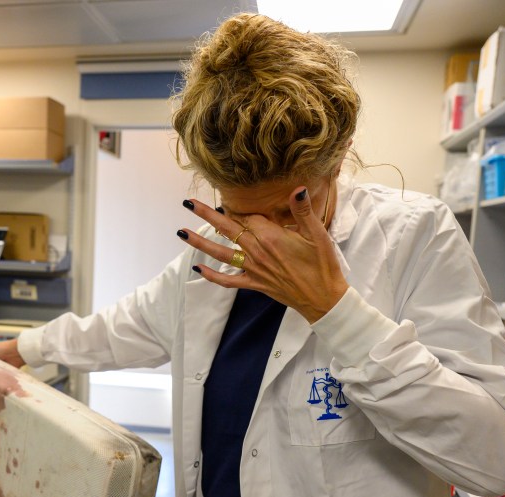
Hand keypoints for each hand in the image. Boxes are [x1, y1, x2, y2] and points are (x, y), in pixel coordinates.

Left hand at [178, 186, 347, 322]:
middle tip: (188, 202)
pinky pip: (228, 281)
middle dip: (207, 214)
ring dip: (200, 242)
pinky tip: (197, 268)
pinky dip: (211, 275)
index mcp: (271, 237)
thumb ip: (303, 212)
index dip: (239, 207)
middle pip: (228, 229)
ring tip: (181, 233)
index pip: (248, 216)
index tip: (227, 196)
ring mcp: (253, 269)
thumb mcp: (318, 235)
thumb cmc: (323, 265)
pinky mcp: (254, 284)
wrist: (323, 298)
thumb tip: (296, 189)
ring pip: (221, 253)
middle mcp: (257, 252)